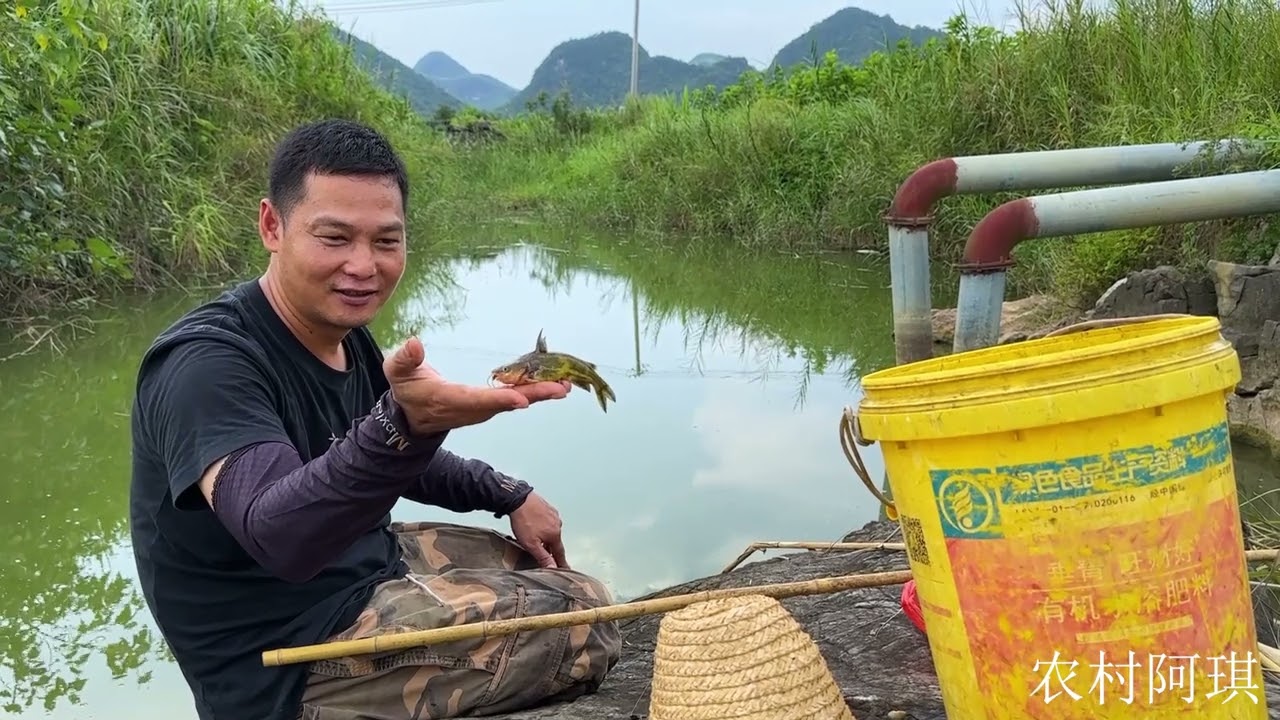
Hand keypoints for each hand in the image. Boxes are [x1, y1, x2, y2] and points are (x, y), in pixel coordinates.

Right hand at [384, 337, 569, 435]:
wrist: (413, 418)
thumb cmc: (406, 390)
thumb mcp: (397, 372)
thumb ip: (404, 359)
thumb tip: (414, 343)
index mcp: (449, 400)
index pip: (477, 400)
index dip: (500, 399)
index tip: (521, 399)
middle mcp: (472, 408)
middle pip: (506, 403)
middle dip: (534, 395)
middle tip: (561, 388)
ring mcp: (483, 409)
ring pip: (516, 401)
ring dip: (541, 393)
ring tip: (566, 384)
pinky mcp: (491, 405)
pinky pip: (517, 397)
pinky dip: (536, 390)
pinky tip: (556, 382)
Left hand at [508, 492, 569, 568]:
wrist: (518, 499)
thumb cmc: (524, 520)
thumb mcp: (531, 544)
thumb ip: (543, 557)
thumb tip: (553, 568)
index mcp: (555, 535)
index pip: (560, 553)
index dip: (561, 562)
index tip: (565, 568)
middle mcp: (557, 524)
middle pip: (555, 541)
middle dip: (551, 549)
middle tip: (547, 555)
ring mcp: (553, 515)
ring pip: (552, 530)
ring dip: (547, 536)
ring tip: (538, 539)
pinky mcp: (547, 507)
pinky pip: (548, 520)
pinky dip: (544, 525)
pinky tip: (536, 525)